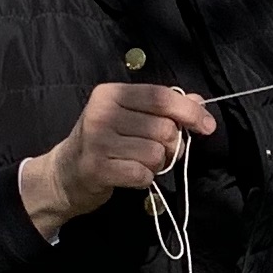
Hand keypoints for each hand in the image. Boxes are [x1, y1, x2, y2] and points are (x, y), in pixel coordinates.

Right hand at [21, 82, 214, 237]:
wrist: (64, 174)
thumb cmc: (103, 142)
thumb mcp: (129, 117)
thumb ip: (163, 108)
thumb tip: (199, 103)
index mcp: (111, 93)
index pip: (161, 97)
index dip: (190, 112)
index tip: (207, 126)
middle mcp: (102, 113)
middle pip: (164, 129)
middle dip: (170, 146)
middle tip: (156, 153)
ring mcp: (97, 141)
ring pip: (156, 153)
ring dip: (156, 165)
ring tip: (138, 163)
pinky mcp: (97, 168)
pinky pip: (142, 174)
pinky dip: (144, 179)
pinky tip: (130, 176)